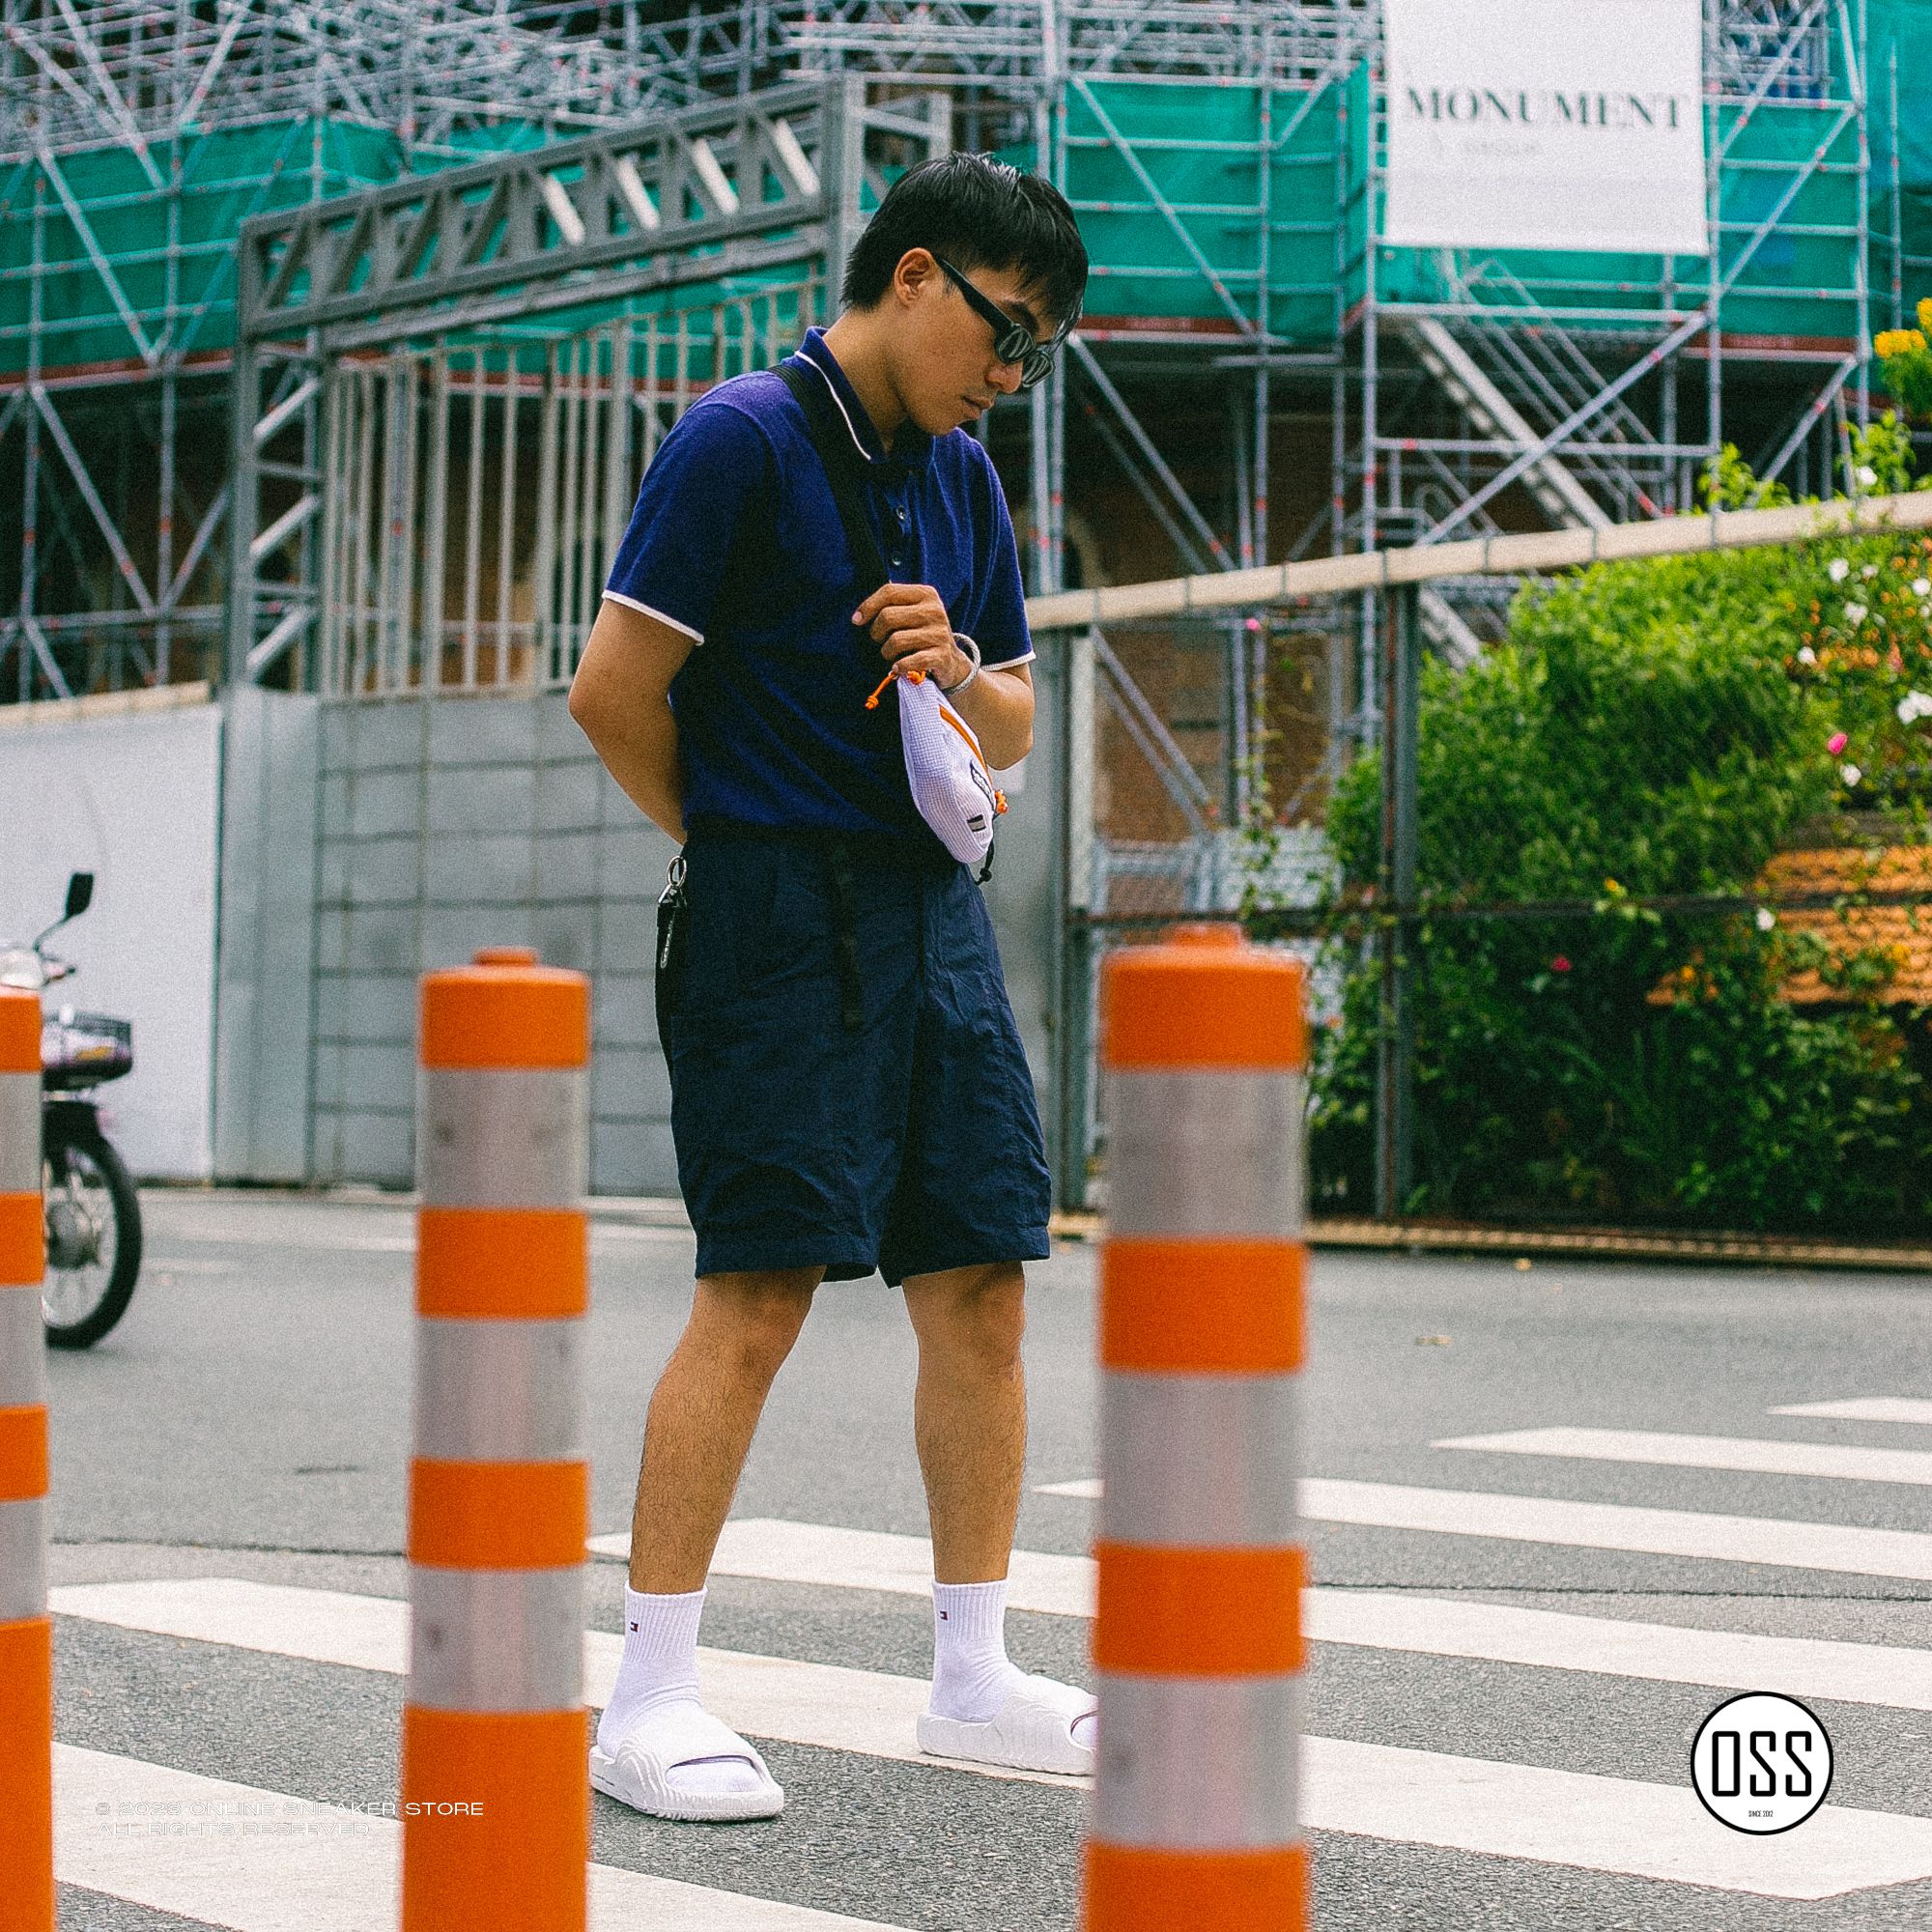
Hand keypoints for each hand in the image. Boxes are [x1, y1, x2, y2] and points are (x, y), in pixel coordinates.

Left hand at [854, 583, 970, 689]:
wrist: (951, 661)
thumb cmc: (922, 634)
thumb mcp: (913, 612)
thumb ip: (892, 606)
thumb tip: (858, 616)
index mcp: (926, 594)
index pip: (889, 592)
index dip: (868, 606)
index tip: (856, 620)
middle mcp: (934, 611)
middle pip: (888, 616)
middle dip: (876, 633)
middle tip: (879, 642)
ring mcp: (939, 633)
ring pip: (895, 640)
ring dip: (886, 652)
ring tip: (890, 656)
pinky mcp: (941, 655)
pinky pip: (909, 661)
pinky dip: (898, 667)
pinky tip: (897, 668)